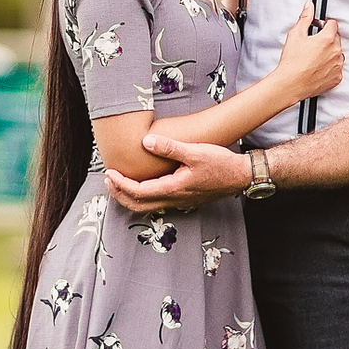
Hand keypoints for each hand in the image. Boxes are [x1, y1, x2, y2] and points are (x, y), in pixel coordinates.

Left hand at [104, 136, 249, 213]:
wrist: (240, 176)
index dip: (121, 184)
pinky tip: (142, 185)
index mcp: (174, 189)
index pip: (139, 192)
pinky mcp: (184, 198)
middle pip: (139, 205)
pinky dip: (143, 197)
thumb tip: (146, 142)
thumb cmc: (220, 164)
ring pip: (148, 206)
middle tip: (108, 181)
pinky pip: (157, 203)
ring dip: (130, 197)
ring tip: (119, 183)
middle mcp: (175, 199)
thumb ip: (170, 147)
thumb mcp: (194, 152)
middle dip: (120, 194)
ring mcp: (180, 201)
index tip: (110, 173)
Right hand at [276, 2, 343, 102]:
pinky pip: (336, 69)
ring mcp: (337, 66)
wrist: (290, 84)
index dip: (325, 25)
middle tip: (313, 45)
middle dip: (327, 40)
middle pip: (336, 39)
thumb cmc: (292, 62)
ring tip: (314, 58)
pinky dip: (330, 67)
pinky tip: (317, 68)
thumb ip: (305, 18)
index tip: (319, 29)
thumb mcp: (295, 34)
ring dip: (329, 53)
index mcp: (328, 39)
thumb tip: (309, 6)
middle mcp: (336, 52)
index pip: (333, 24)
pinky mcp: (336, 78)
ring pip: (337, 54)